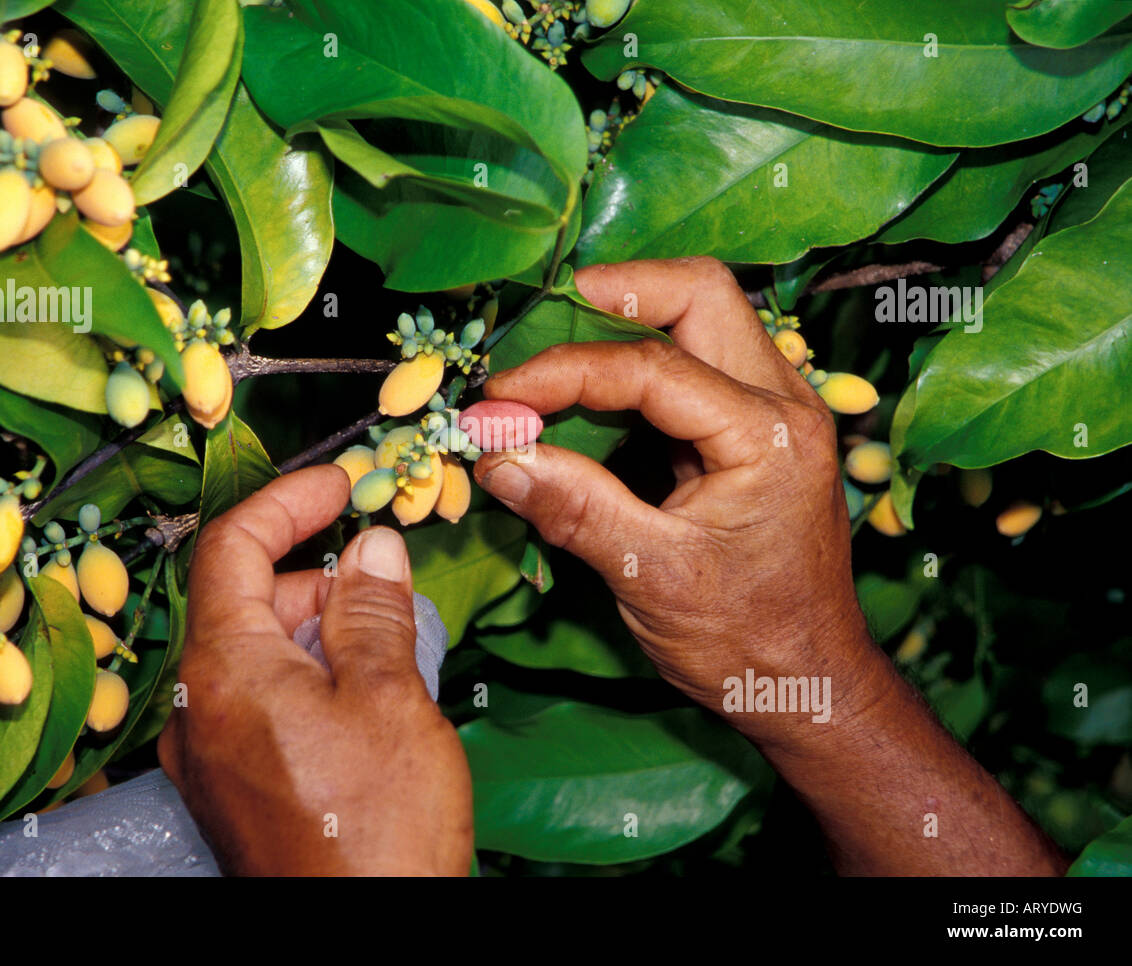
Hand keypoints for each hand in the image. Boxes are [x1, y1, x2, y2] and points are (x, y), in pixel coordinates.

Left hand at [158, 466, 472, 875]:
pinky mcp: (233, 788)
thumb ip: (372, 611)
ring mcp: (209, 754)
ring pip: (255, 654)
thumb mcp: (388, 697)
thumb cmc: (375, 829)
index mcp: (222, 670)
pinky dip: (306, 677)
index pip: (230, 546)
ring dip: (317, 630)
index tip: (339, 486)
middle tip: (386, 579)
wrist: (362, 939)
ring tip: (389, 646)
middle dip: (315, 576)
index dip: (287, 502)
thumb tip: (371, 550)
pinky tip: (363, 698)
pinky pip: (259, 703)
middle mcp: (198, 708)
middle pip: (244, 600)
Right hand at [475, 257, 877, 745]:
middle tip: (537, 328)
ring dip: (626, 319)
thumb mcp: (653, 579)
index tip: (497, 400)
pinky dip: (639, 361)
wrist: (810, 683)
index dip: (561, 373)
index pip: (650, 367)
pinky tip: (592, 395)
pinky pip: (697, 360)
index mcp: (769, 436)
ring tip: (555, 353)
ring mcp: (778, 409)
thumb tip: (498, 455)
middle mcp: (786, 402)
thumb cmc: (746, 642)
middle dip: (611, 294)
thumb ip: (575, 508)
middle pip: (699, 293)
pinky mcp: (758, 427)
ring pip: (702, 315)